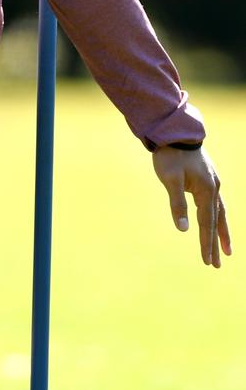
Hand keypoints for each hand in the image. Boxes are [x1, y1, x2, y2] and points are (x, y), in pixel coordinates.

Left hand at [152, 145, 230, 267]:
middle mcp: (213, 188)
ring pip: (219, 212)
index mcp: (206, 190)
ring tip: (227, 250)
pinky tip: (216, 220)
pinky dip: (217, 215)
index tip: (207, 262)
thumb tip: (182, 229)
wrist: (175, 132)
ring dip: (221, 231)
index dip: (206, 243)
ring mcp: (212, 182)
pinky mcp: (207, 178)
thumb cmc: (170, 155)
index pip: (206, 223)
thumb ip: (177, 204)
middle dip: (216, 244)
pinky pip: (215, 202)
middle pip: (216, 221)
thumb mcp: (170, 179)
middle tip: (217, 265)